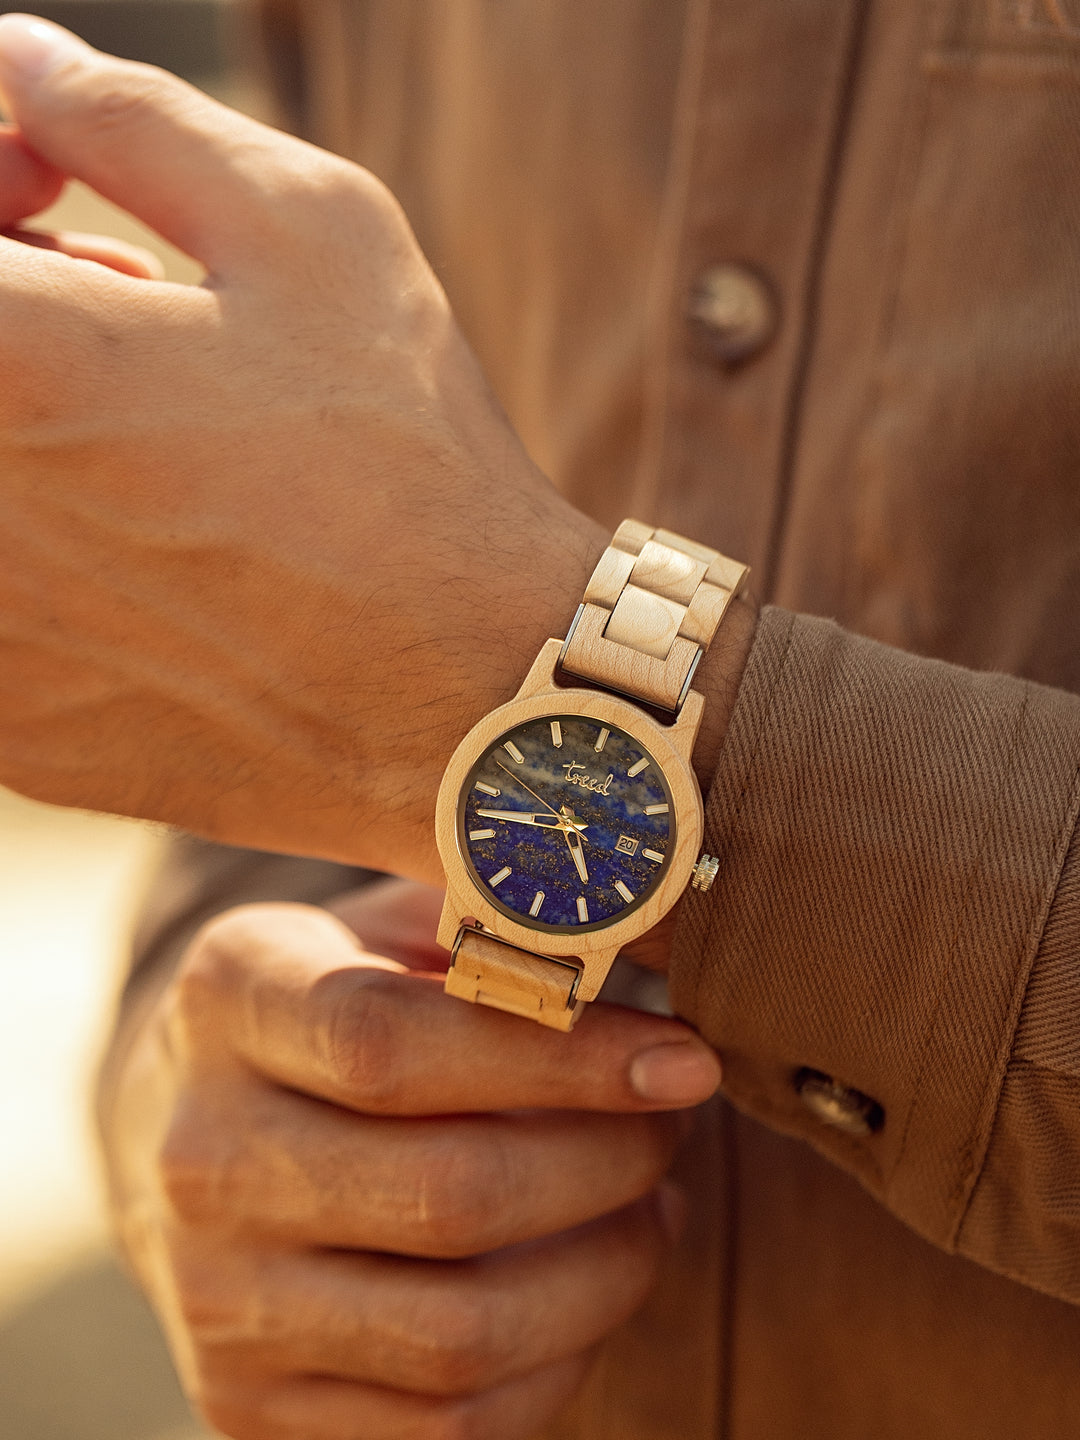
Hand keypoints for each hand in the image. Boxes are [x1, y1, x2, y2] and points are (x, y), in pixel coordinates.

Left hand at [0, 14, 609, 876]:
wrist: (475, 698)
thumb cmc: (412, 461)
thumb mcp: (316, 232)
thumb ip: (134, 119)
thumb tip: (16, 63)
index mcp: (16, 361)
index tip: (47, 193)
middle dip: (10, 307)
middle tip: (108, 303)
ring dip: (24, 436)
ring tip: (142, 435)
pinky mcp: (14, 732)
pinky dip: (46, 552)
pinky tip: (158, 553)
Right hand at [100, 878, 721, 1439]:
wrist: (189, 1131)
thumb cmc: (333, 1001)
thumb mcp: (381, 924)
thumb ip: (486, 923)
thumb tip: (633, 946)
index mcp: (228, 1000)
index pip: (392, 1043)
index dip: (562, 1059)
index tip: (684, 1061)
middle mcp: (201, 1155)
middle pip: (447, 1195)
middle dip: (610, 1163)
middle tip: (675, 1124)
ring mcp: (216, 1299)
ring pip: (459, 1335)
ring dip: (606, 1272)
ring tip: (653, 1202)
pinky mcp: (249, 1405)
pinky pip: (447, 1425)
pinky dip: (557, 1363)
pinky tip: (588, 1283)